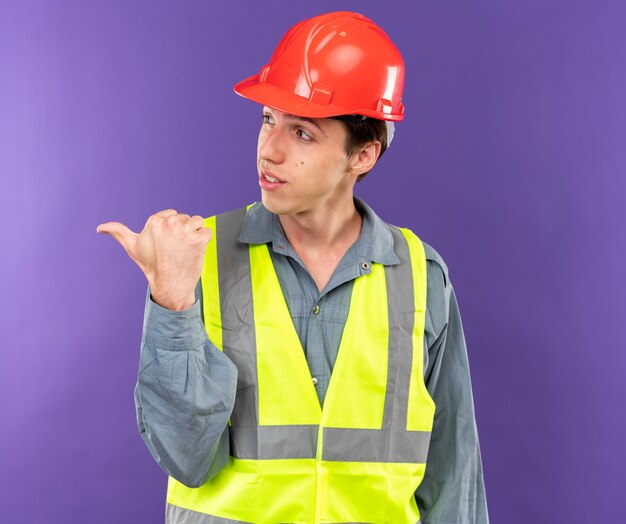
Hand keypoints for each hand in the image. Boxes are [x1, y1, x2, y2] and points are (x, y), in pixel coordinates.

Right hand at [97, 209, 211, 309]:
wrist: (169, 285)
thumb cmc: (151, 265)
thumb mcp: (132, 247)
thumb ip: (118, 232)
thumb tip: (99, 228)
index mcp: (155, 220)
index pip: (172, 215)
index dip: (172, 229)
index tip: (166, 243)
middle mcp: (170, 223)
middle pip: (185, 218)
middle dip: (183, 231)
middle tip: (175, 249)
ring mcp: (186, 230)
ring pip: (197, 222)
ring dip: (195, 234)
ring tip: (185, 249)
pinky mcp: (199, 239)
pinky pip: (207, 231)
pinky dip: (204, 241)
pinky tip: (194, 251)